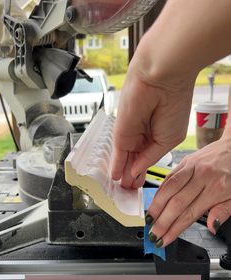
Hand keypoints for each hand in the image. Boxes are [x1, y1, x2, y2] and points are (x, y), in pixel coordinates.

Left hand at [111, 58, 194, 188]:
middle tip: (128, 190)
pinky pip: (117, 153)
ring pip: (125, 159)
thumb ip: (151, 157)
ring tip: (121, 189)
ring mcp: (131, 134)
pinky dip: (115, 165)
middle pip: (135, 161)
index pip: (147, 158)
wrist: (162, 80)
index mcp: (158, 135)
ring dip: (123, 174)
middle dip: (131, 176)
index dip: (143, 172)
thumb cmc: (173, 104)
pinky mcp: (120, 132)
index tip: (139, 185)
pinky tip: (114, 177)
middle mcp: (143, 136)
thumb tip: (137, 171)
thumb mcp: (169, 140)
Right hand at [147, 129, 230, 247]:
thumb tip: (212, 227)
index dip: (175, 229)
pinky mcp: (184, 161)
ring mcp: (191, 167)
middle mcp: (201, 177)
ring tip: (149, 220)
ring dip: (156, 206)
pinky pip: (168, 177)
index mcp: (215, 189)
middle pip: (176, 203)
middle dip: (162, 221)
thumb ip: (224, 212)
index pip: (190, 214)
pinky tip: (154, 202)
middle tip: (153, 234)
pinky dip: (159, 191)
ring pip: (168, 188)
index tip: (165, 239)